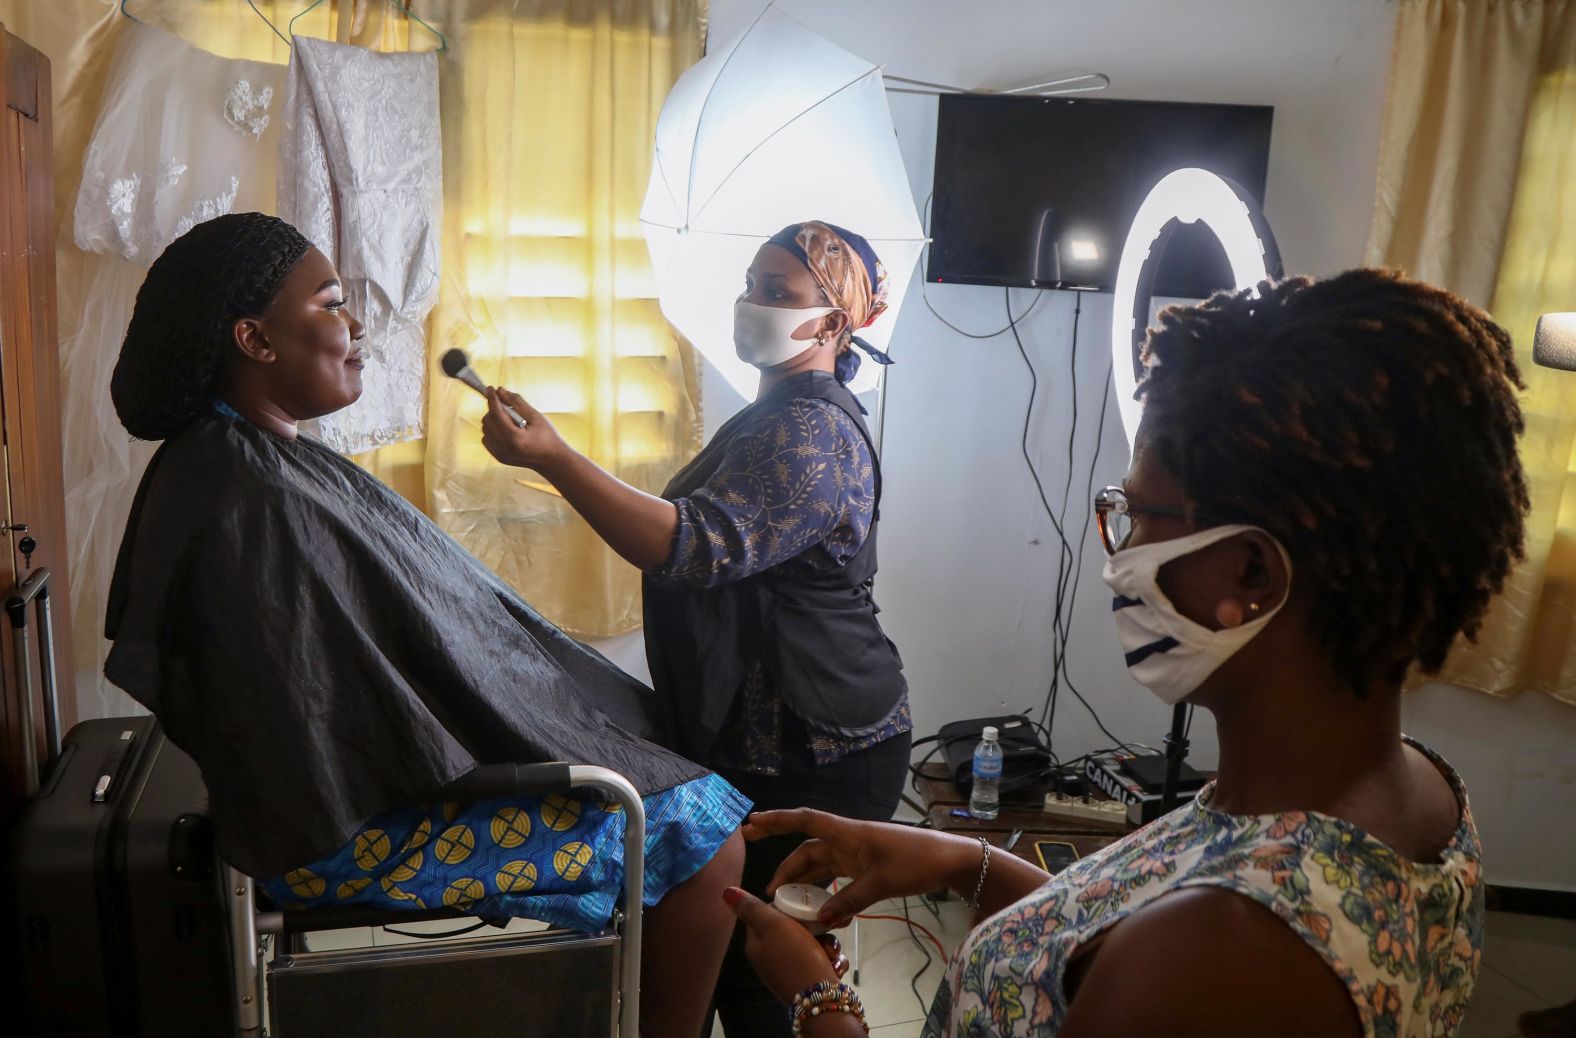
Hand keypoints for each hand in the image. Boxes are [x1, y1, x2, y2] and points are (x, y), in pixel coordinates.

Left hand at [480, 387, 567, 471]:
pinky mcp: (498, 457)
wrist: (551, 460)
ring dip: (494, 420)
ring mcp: (499, 454)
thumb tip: (501, 391)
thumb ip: (517, 402)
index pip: (496, 413)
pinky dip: (493, 431)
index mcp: (514, 437)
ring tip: (511, 421)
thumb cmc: (547, 437)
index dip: (492, 398)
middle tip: (509, 408)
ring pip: (485, 429)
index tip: (490, 389)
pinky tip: (507, 430)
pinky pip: (487, 438)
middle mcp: (503, 447)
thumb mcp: (535, 416)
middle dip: (495, 410)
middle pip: (488, 420)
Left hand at [722, 886, 839, 1003]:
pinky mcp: (807, 982)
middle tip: (824, 928)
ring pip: (811, 944)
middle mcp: (769, 958)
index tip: (804, 904)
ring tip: (831, 953)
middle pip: (793, 928)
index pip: (766, 913)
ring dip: (826, 945)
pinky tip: (834, 966)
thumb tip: (726, 892)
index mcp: (756, 944)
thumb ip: (753, 907)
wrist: (820, 1000)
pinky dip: (830, 962)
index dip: (786, 905)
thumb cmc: (795, 957)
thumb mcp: (774, 925)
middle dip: (814, 927)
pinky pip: (821, 962)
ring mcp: (788, 971)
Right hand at [745, 809, 983, 928]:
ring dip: (802, 881)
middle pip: (807, 849)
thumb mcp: (882, 882)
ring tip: (783, 899)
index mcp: (848, 833)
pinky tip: (817, 909)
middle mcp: (848, 841)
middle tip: (761, 878)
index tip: (752, 824)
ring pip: (820, 865)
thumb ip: (849, 900)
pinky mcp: (866, 868)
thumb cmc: (917, 861)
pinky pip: (837, 878)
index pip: (805, 821)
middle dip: (783, 862)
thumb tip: (818, 919)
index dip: (777, 821)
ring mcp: (857, 855)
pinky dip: (824, 891)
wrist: (950, 860)